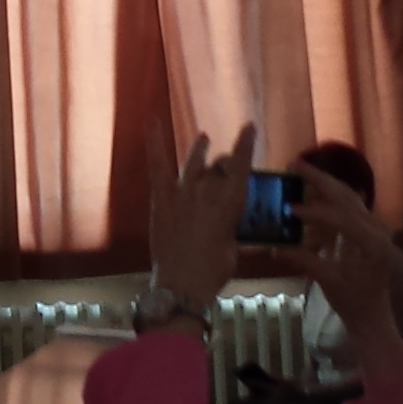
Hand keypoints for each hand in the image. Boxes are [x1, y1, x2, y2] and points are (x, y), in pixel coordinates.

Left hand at [149, 126, 256, 317]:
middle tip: (225, 166)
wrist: (181, 284)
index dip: (246, 144)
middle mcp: (208, 191)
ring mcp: (182, 192)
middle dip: (224, 164)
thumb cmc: (214, 271)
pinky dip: (156, 140)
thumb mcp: (233, 247)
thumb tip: (228, 223)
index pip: (242, 166)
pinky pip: (159, 164)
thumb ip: (231, 227)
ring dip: (200, 149)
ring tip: (203, 139)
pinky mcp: (161, 198)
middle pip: (218, 167)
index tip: (249, 127)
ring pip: (194, 162)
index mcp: (230, 203)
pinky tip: (152, 119)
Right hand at [277, 158, 402, 359]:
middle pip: (346, 195)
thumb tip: (275, 249)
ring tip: (301, 173)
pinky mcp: (371, 231)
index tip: (290, 208)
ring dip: (325, 184)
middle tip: (294, 164)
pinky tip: (314, 192)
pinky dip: (331, 198)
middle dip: (319, 178)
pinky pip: (350, 206)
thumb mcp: (328, 281)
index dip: (314, 211)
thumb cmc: (353, 302)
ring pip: (349, 197)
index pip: (341, 216)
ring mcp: (377, 228)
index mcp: (372, 242)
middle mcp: (378, 229)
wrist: (373, 316)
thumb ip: (305, 261)